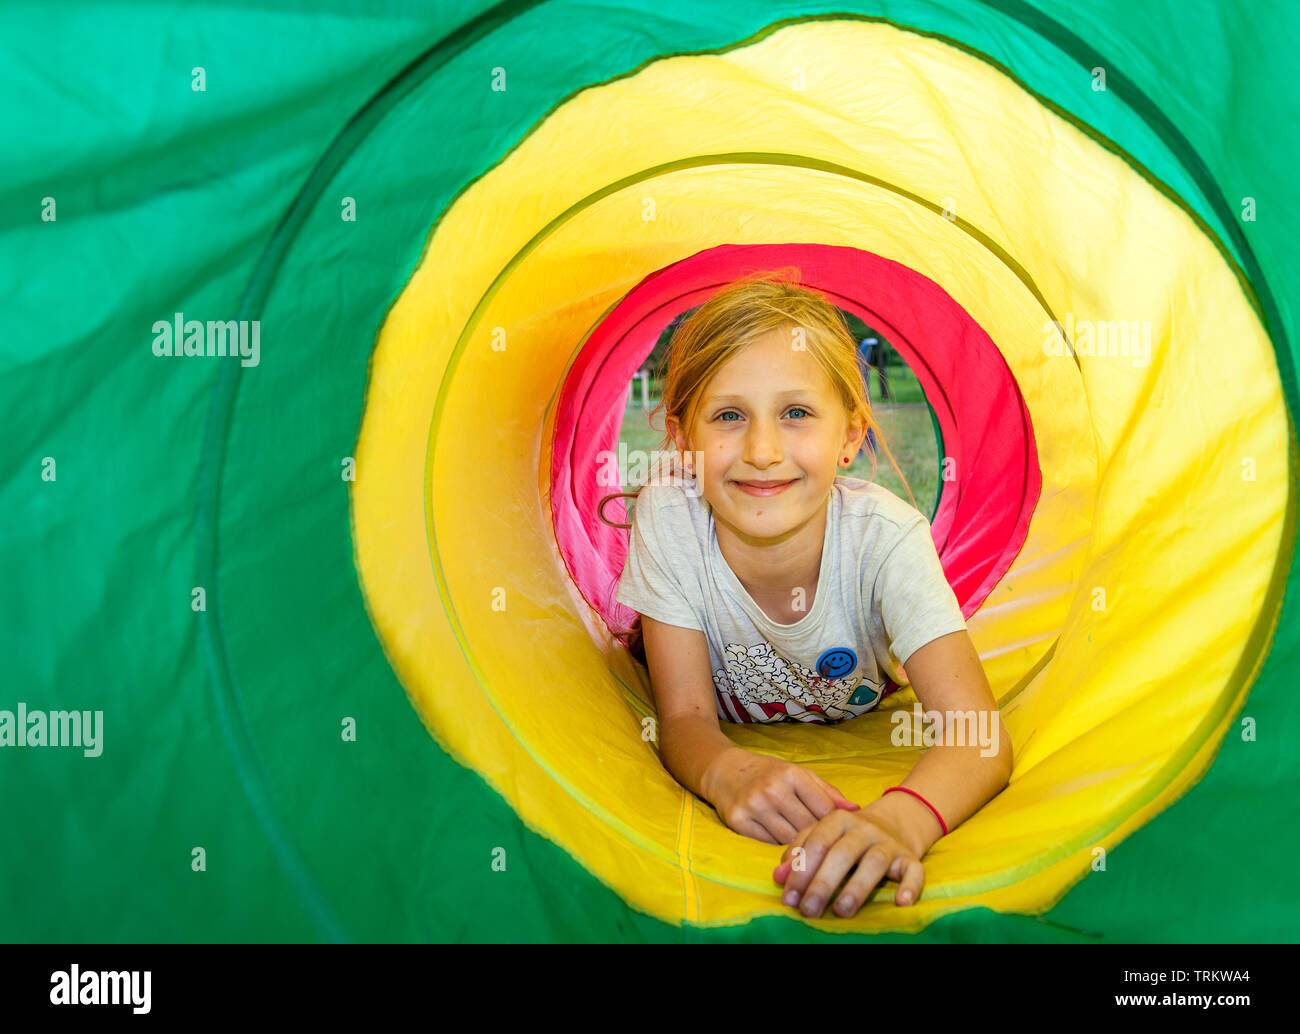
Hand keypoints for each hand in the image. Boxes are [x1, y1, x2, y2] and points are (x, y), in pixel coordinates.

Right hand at [702, 748, 859, 844]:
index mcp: (791, 775)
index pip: (825, 810)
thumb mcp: (799, 774)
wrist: (724, 770)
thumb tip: (857, 811)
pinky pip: (767, 845)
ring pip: (788, 840)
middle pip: (808, 828)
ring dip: (799, 846)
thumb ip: (828, 792)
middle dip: (819, 839)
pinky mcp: (738, 821)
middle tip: (825, 847)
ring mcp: (754, 806)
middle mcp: (772, 789)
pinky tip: (783, 846)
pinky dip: (778, 847)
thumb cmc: (768, 773)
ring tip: (807, 849)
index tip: (838, 833)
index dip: (834, 825)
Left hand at [771, 801, 925, 916]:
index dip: (801, 871)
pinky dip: (910, 886)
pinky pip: (914, 870)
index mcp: (837, 820)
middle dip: (823, 883)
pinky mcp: (910, 858)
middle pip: (842, 854)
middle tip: (809, 910)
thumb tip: (778, 876)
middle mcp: (863, 828)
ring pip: (874, 862)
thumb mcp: (821, 837)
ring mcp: (888, 843)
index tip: (789, 898)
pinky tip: (900, 902)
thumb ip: (798, 854)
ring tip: (842, 911)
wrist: (893, 822)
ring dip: (857, 887)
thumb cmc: (846, 836)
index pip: (816, 843)